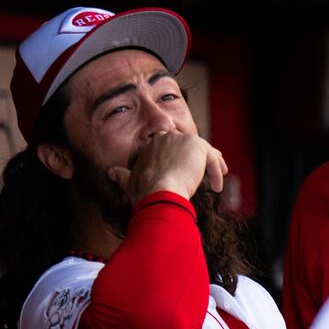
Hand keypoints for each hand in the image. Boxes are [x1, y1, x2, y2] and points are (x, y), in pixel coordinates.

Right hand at [108, 131, 226, 202]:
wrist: (158, 192)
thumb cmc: (145, 190)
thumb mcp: (130, 181)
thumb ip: (122, 175)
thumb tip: (111, 172)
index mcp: (154, 143)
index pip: (175, 147)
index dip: (183, 160)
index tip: (186, 173)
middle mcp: (168, 136)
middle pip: (191, 147)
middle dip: (201, 160)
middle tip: (209, 174)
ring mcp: (183, 139)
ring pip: (204, 152)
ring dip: (213, 166)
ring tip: (217, 181)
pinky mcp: (198, 147)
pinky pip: (213, 159)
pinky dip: (217, 173)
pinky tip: (217, 187)